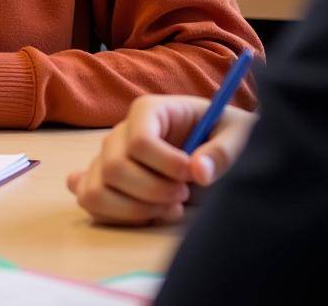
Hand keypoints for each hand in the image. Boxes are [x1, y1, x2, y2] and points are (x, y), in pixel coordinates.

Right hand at [67, 95, 256, 225]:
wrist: (214, 149)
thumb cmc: (223, 136)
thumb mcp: (237, 135)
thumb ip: (223, 151)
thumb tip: (199, 171)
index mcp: (148, 110)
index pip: (139, 140)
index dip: (167, 165)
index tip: (191, 176)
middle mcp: (120, 132)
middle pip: (115, 167)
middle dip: (153, 191)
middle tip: (183, 195)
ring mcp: (107, 157)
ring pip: (97, 189)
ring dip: (136, 209)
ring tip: (168, 208)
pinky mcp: (104, 180)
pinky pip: (90, 200)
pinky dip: (116, 215)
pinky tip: (147, 214)